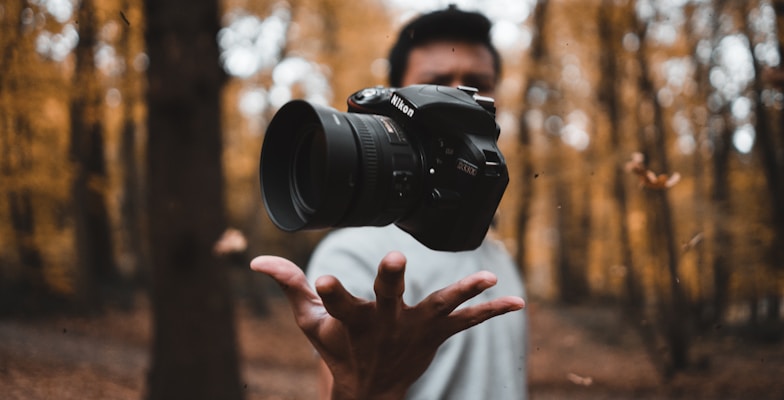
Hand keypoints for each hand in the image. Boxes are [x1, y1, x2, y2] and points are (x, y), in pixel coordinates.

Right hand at [250, 251, 524, 399]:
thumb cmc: (338, 349)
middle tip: (395, 261)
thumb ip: (289, 286)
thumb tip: (255, 260)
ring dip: (462, 292)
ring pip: (439, 307)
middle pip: (388, 299)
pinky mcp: (437, 335)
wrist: (370, 390)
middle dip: (392, 280)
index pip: (336, 304)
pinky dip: (492, 312)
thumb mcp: (310, 323)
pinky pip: (468, 322)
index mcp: (351, 322)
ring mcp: (414, 331)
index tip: (324, 279)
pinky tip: (518, 302)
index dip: (331, 292)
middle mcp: (385, 326)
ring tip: (486, 278)